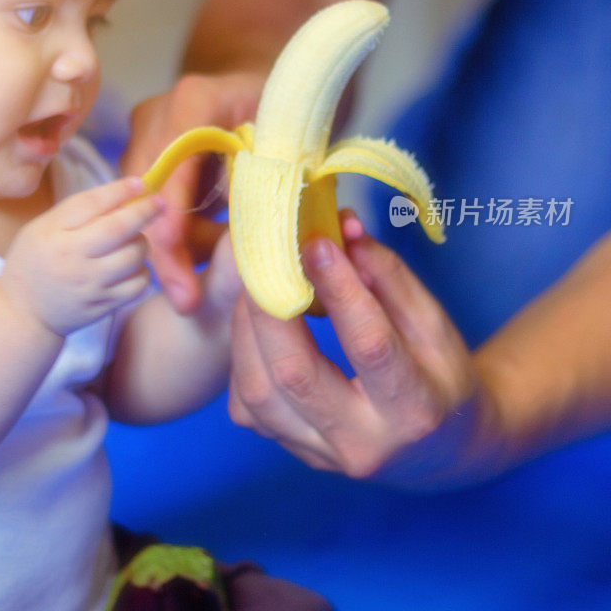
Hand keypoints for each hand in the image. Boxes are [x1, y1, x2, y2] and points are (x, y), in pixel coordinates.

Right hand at [0, 177, 163, 337]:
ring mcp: (90, 286)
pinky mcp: (103, 306)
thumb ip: (79, 210)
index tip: (141, 183)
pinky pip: (138, 284)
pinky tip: (131, 267)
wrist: (23, 312)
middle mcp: (72, 260)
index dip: (120, 191)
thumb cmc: (36, 261)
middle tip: (157, 202)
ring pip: (134, 256)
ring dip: (141, 243)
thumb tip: (125, 191)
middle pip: (119, 229)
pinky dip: (141, 271)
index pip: (91, 204)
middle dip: (144, 211)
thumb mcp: (43, 228)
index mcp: (54, 234)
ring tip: (133, 240)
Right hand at [120, 72, 262, 313]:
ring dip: (175, 248)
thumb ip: (267, 175)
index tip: (176, 259)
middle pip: (151, 193)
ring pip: (147, 206)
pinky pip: (154, 206)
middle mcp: (158, 116)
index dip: (173, 214)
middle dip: (167, 250)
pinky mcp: (144, 157)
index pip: (173, 164)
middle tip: (187, 300)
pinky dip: (178, 235)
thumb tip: (259, 236)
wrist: (256, 82)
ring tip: (196, 287)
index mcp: (194, 100)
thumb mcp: (284, 134)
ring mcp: (145, 136)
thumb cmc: (281, 107)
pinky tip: (195, 260)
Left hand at [228, 213, 498, 488]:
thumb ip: (389, 276)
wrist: (439, 451)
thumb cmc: (440, 377)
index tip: (316, 242)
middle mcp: (361, 444)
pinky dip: (242, 360)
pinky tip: (254, 329)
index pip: (369, 343)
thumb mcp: (434, 325)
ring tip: (254, 288)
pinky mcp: (292, 450)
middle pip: (295, 374)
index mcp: (414, 410)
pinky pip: (247, 407)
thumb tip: (342, 227)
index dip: (340, 288)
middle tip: (263, 260)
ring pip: (258, 394)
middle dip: (270, 308)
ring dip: (246, 332)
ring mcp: (320, 455)